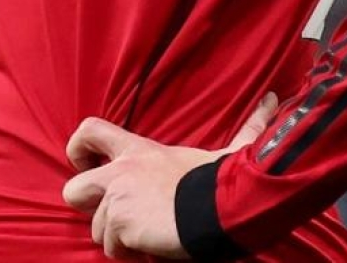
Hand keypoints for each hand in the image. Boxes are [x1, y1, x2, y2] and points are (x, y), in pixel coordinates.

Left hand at [61, 93, 278, 258]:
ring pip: (97, 230)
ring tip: (148, 238)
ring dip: (119, 240)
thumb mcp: (228, 150)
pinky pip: (112, 249)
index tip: (89, 164)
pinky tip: (151, 249)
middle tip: (116, 217)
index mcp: (139, 150)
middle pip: (73, 189)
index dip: (79, 149)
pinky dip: (130, 254)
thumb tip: (274, 100)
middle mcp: (121, 172)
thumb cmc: (225, 179)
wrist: (223, 207)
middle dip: (88, 208)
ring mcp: (118, 198)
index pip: (89, 130)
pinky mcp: (121, 224)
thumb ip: (247, 126)